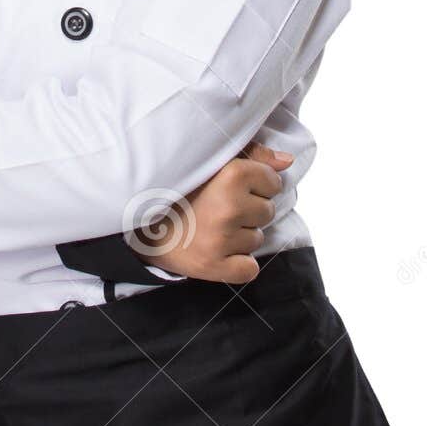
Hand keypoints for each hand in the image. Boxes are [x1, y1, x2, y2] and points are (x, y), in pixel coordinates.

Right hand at [126, 142, 293, 284]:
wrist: (139, 222)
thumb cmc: (179, 186)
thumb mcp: (212, 162)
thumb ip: (253, 156)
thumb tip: (286, 162)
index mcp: (231, 176)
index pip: (273, 181)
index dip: (256, 183)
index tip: (232, 186)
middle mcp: (229, 207)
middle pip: (268, 211)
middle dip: (249, 208)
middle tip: (219, 206)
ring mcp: (222, 240)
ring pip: (258, 239)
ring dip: (241, 234)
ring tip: (213, 225)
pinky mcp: (214, 267)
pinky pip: (250, 269)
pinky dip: (238, 263)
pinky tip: (219, 249)